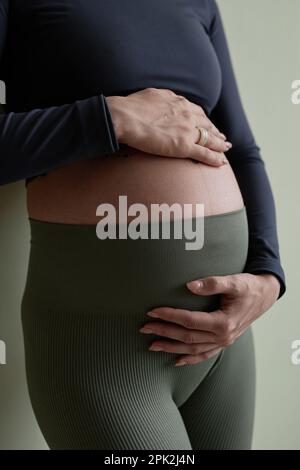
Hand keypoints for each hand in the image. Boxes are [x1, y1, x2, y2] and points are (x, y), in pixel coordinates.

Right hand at [106, 88, 231, 165]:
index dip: (204, 119)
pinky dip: (214, 158)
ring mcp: (187, 131)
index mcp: (178, 102)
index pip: (196, 111)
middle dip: (215, 131)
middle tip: (222, 137)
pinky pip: (204, 153)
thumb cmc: (130, 107)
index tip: (207, 124)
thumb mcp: (150, 96)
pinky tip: (221, 163)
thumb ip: (161, 100)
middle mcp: (187, 114)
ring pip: (210, 138)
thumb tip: (160, 103)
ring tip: (225, 148)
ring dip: (220, 144)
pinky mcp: (184, 146)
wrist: (125, 117)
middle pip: (206, 124)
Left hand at [139, 273, 279, 365]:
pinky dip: (190, 359)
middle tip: (144, 327)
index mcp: (224, 322)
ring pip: (193, 349)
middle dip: (164, 332)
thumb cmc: (248, 287)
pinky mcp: (224, 342)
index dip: (169, 316)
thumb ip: (212, 283)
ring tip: (152, 345)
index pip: (190, 321)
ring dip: (171, 348)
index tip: (152, 311)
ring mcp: (224, 342)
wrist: (264, 296)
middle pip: (187, 337)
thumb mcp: (234, 281)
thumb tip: (190, 285)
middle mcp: (223, 337)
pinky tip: (177, 361)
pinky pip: (205, 355)